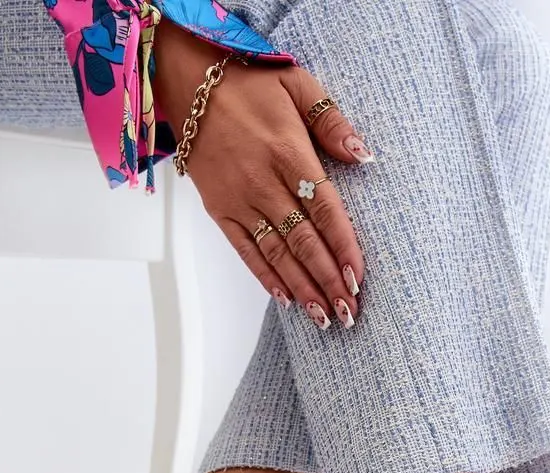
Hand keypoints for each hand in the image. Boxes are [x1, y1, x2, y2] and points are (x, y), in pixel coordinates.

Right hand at [154, 20, 370, 328]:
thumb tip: (363, 156)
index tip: (358, 278)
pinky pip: (245, 250)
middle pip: (303, 241)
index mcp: (289, 152)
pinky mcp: (218, 209)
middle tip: (349, 312)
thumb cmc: (247, 80)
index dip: (343, 246)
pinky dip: (265, 276)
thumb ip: (332, 122)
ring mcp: (239, 200)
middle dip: (327, 280)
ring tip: (324, 317)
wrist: (185, 79)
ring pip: (276, 253)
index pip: (324, 209)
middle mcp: (264, 182)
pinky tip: (286, 299)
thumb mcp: (297, 84)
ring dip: (302, 288)